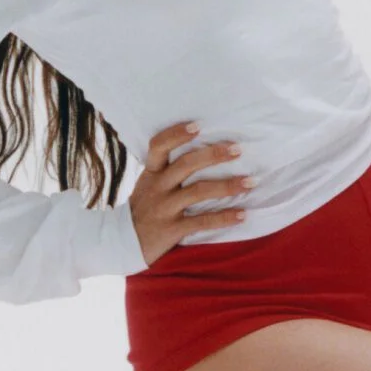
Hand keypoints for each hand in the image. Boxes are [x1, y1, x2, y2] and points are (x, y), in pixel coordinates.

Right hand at [129, 121, 252, 264]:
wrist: (120, 244)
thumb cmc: (142, 210)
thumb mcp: (147, 186)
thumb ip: (166, 171)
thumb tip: (200, 150)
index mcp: (151, 174)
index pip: (158, 146)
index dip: (176, 134)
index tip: (198, 126)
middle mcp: (157, 188)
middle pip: (186, 165)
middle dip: (213, 155)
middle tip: (237, 149)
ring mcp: (164, 209)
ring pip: (198, 192)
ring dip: (227, 186)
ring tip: (250, 182)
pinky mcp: (171, 230)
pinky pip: (201, 222)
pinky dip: (224, 217)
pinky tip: (242, 214)